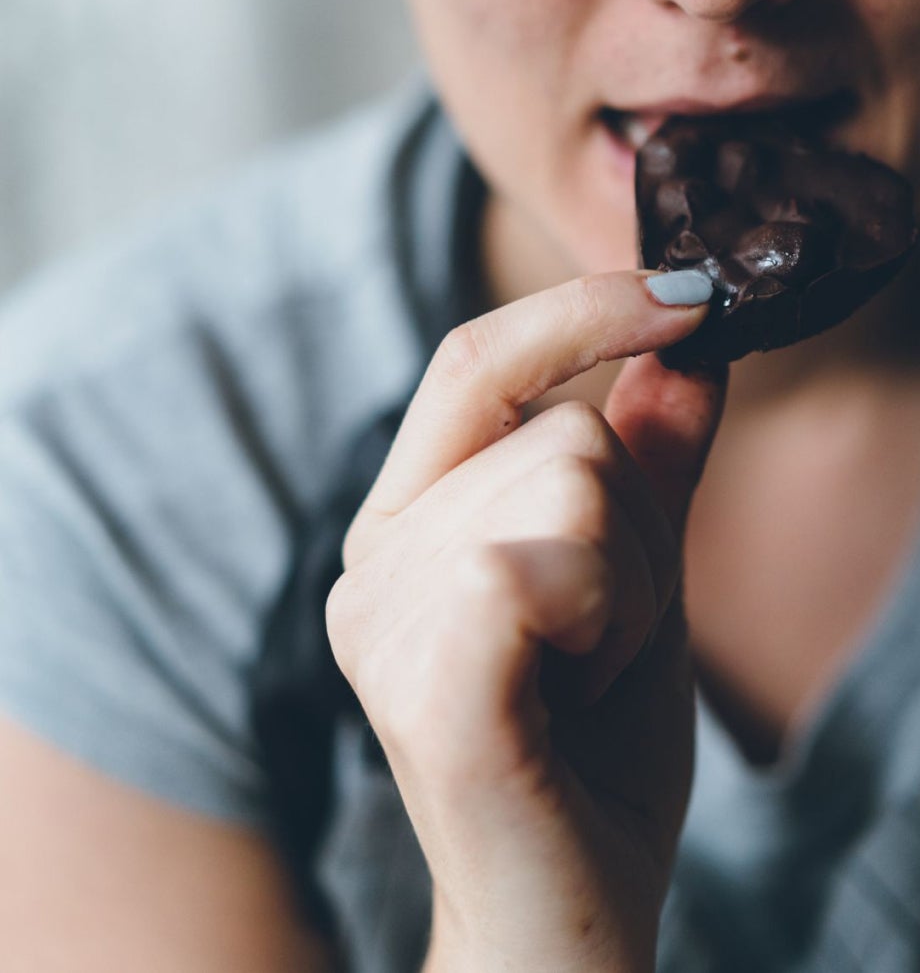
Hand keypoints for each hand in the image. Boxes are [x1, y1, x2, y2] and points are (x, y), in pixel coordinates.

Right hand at [326, 271, 725, 972]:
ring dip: (630, 587)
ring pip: (572, 481)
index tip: (687, 292)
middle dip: (636, 530)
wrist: (567, 917)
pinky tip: (573, 695)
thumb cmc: (594, 753)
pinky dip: (608, 621)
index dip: (577, 309)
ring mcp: (383, 622)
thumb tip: (688, 344)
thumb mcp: (638, 579)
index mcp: (405, 524)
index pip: (474, 361)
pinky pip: (548, 561)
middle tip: (606, 639)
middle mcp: (371, 561)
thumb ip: (651, 463)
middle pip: (560, 427)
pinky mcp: (424, 685)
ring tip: (586, 675)